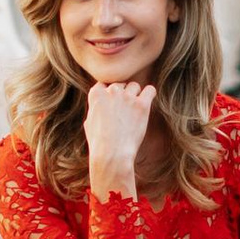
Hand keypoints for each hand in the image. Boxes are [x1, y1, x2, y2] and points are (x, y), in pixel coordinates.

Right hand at [85, 78, 154, 193]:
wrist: (111, 154)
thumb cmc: (99, 143)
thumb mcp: (89, 124)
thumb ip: (94, 110)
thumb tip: (97, 108)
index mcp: (96, 94)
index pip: (105, 84)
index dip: (109, 94)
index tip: (113, 105)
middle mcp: (111, 92)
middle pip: (120, 84)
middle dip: (122, 95)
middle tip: (124, 112)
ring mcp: (127, 97)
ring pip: (134, 86)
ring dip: (135, 95)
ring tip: (135, 110)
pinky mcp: (141, 105)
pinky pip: (150, 90)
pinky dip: (149, 94)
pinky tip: (147, 102)